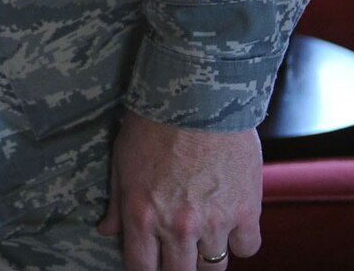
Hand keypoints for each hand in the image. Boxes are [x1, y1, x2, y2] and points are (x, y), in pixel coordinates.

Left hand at [97, 110, 261, 269]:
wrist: (197, 99)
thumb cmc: (152, 125)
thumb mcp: (122, 162)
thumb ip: (116, 203)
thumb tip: (106, 231)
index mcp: (143, 215)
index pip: (142, 268)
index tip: (149, 266)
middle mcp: (179, 226)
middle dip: (176, 268)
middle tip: (176, 254)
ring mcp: (215, 222)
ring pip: (214, 267)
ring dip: (207, 256)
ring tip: (202, 238)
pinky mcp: (246, 211)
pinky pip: (247, 248)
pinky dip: (239, 242)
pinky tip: (230, 226)